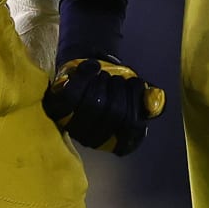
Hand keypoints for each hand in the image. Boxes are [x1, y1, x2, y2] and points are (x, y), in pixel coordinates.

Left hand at [43, 56, 166, 155]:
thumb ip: (148, 100)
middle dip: (120, 88)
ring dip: (103, 82)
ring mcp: (73, 125)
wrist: (88, 70)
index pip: (130, 132)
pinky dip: (84, 76)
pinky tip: (93, 66)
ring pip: (93, 105)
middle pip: (114, 113)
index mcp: (114, 141)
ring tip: (105, 73)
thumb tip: (151, 106)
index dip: (135, 104)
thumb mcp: (135, 92)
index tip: (135, 84)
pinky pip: (71, 96)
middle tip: (119, 77)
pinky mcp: (57, 109)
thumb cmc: (113, 86)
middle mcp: (93, 139)